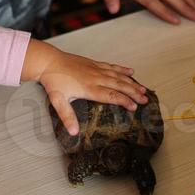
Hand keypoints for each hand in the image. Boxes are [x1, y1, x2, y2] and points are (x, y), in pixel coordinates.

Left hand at [27, 40, 147, 134]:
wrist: (49, 61)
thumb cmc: (53, 81)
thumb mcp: (57, 101)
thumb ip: (67, 116)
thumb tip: (73, 132)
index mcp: (89, 88)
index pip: (111, 96)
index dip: (124, 101)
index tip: (134, 107)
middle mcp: (96, 78)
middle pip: (119, 85)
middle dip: (133, 93)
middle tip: (145, 99)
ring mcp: (96, 69)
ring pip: (118, 76)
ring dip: (131, 83)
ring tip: (143, 89)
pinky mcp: (94, 63)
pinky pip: (112, 66)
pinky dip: (122, 70)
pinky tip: (130, 72)